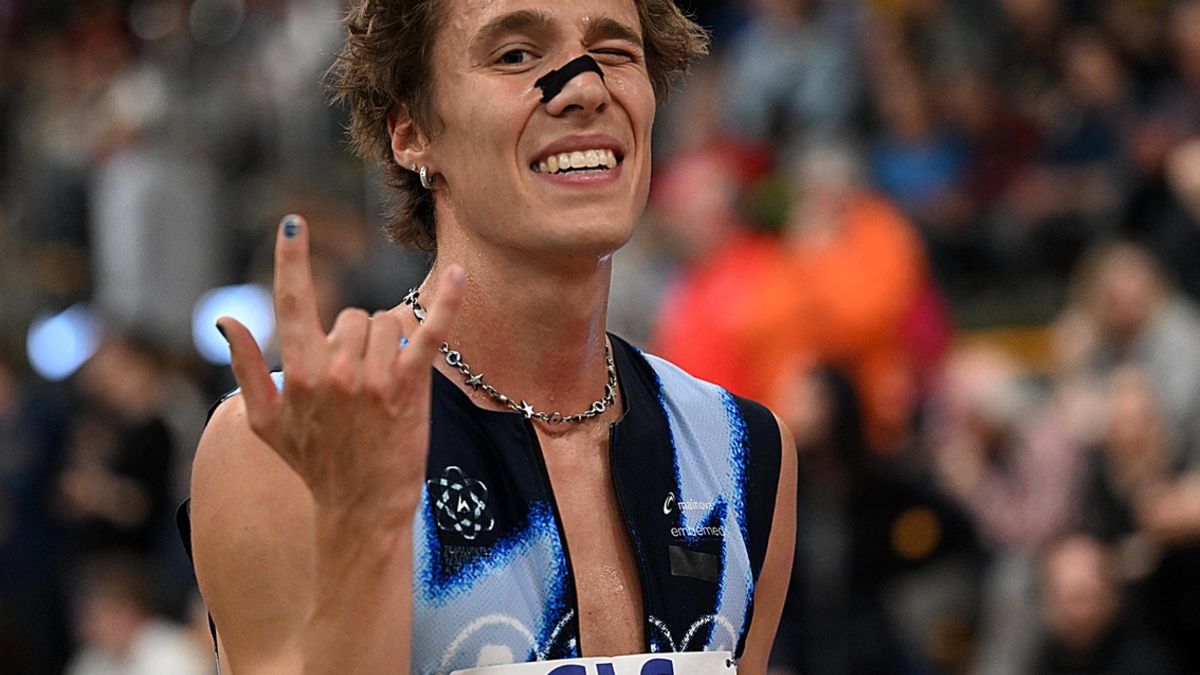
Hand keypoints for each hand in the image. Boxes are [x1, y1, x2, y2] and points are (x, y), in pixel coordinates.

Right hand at [216, 214, 463, 511]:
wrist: (360, 508)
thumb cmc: (313, 464)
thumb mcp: (265, 422)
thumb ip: (246, 368)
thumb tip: (227, 321)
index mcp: (298, 374)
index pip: (292, 303)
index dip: (291, 261)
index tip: (293, 225)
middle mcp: (335, 372)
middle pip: (354, 316)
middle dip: (359, 338)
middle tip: (360, 381)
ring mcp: (374, 380)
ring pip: (389, 323)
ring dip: (391, 343)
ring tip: (386, 382)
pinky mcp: (410, 387)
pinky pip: (431, 333)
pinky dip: (448, 303)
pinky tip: (460, 275)